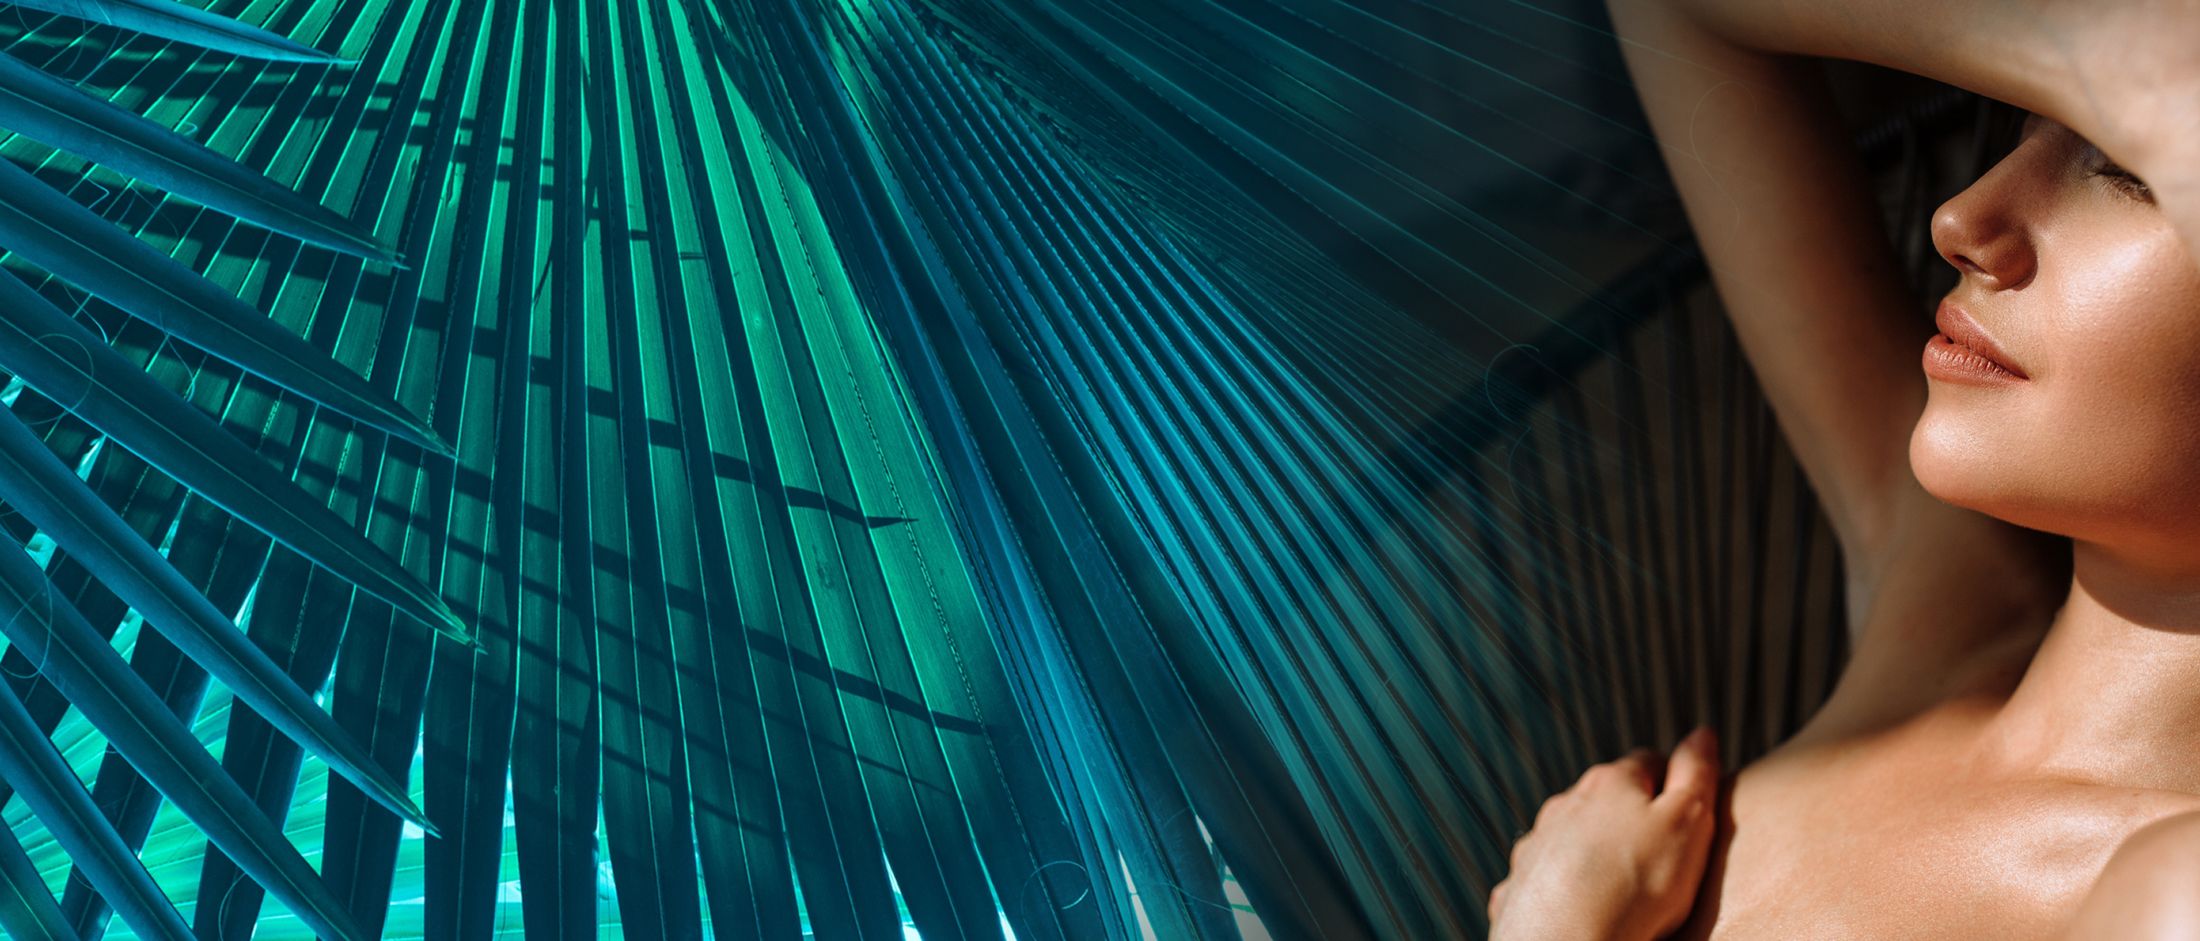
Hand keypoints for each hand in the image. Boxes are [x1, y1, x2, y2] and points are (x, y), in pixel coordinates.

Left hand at [1487, 726, 1721, 940]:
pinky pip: (1543, 878)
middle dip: (1628, 817)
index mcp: (1609, 783)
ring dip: (1591, 850)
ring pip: (1569, 836)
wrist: (1567, 940)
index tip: (1688, 810)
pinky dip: (1560, 888)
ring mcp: (1536, 844)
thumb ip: (1696, 774)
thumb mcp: (1689, 822)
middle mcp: (1564, 804)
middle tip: (1659, 852)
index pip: (1648, 762)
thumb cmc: (1637, 884)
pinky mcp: (1518, 886)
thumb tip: (1702, 732)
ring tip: (1620, 885)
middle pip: (1604, 798)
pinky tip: (1579, 909)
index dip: (1672, 783)